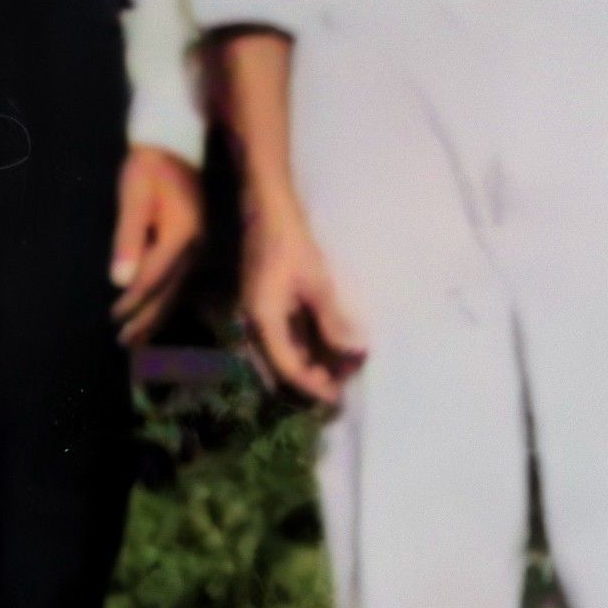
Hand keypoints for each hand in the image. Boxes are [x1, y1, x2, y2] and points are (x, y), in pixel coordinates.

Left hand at [111, 145, 202, 340]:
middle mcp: (195, 248)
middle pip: (168, 293)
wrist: (175, 143)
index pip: (152, 280)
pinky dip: (167, 300)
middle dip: (147, 320)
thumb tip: (120, 281)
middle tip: (127, 344)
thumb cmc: (149, 167)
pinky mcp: (196, 243)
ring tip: (141, 338)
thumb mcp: (134, 198)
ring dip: (157, 316)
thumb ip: (128, 239)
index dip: (132, 303)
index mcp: (180, 237)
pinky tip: (159, 310)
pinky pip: (181, 281)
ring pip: (177, 290)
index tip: (113, 320)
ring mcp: (199, 246)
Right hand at [238, 189, 366, 408]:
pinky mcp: (266, 306)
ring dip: (308, 364)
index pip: (287, 368)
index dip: (313, 385)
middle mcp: (255, 325)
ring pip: (282, 355)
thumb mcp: (317, 284)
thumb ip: (332, 321)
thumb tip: (352, 353)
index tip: (337, 397)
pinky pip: (283, 338)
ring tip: (338, 369)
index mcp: (263, 322)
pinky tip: (326, 346)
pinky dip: (304, 348)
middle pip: (280, 368)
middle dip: (309, 381)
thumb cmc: (292, 243)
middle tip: (340, 387)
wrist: (268, 210)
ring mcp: (259, 315)